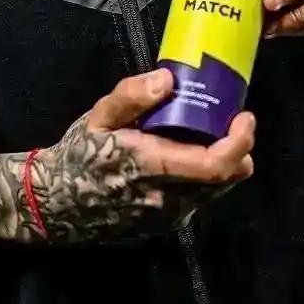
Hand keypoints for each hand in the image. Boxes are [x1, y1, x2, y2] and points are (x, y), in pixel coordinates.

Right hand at [31, 68, 255, 241]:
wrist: (58, 202)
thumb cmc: (80, 154)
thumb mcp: (99, 115)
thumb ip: (131, 96)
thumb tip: (168, 79)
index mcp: (153, 167)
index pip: (213, 165)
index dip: (239, 143)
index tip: (245, 117)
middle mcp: (168, 198)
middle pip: (225, 179)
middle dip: (239, 149)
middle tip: (233, 120)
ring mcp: (169, 216)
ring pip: (215, 190)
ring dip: (224, 162)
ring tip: (212, 133)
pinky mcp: (165, 224)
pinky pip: (199, 198)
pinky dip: (206, 175)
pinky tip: (188, 154)